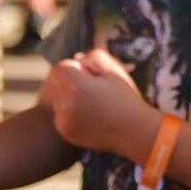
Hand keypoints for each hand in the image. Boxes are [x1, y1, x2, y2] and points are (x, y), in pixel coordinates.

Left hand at [38, 49, 155, 155]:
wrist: (134, 131)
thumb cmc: (125, 98)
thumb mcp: (113, 70)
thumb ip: (93, 56)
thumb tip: (78, 60)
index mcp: (76, 85)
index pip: (62, 68)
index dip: (77, 68)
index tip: (91, 76)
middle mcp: (65, 104)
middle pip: (56, 83)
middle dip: (70, 82)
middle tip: (92, 89)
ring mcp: (64, 120)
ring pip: (57, 100)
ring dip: (69, 97)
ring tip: (92, 103)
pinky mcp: (66, 132)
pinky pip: (60, 116)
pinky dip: (70, 113)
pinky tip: (89, 115)